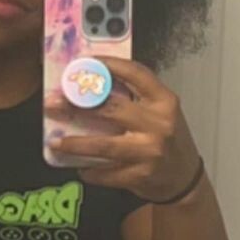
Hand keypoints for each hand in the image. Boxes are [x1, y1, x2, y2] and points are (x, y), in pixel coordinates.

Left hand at [45, 56, 202, 201]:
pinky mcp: (141, 175)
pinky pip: (107, 173)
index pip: (135, 74)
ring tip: (56, 142)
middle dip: (78, 105)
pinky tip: (80, 167)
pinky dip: (90, 171)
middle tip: (54, 103)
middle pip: (112, 108)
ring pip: (104, 145)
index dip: (108, 64)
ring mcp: (150, 151)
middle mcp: (159, 124)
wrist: (186, 178)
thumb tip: (94, 84)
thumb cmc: (169, 140)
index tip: (84, 62)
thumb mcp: (161, 112)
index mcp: (164, 101)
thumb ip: (136, 97)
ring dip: (76, 144)